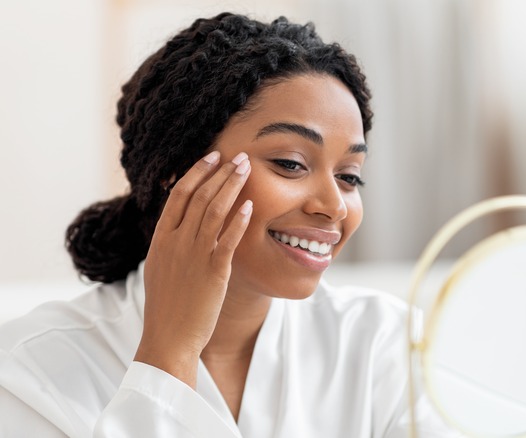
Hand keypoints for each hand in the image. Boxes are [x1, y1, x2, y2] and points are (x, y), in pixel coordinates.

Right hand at [134, 151, 252, 387]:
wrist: (167, 338)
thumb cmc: (166, 306)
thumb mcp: (160, 267)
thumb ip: (170, 243)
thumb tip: (180, 224)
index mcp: (160, 238)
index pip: (178, 194)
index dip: (197, 172)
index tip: (213, 157)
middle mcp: (175, 242)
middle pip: (199, 196)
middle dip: (220, 172)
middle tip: (239, 156)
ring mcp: (193, 255)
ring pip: (214, 211)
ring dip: (232, 186)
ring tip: (246, 169)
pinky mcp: (213, 272)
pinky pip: (228, 239)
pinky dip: (239, 220)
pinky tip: (250, 205)